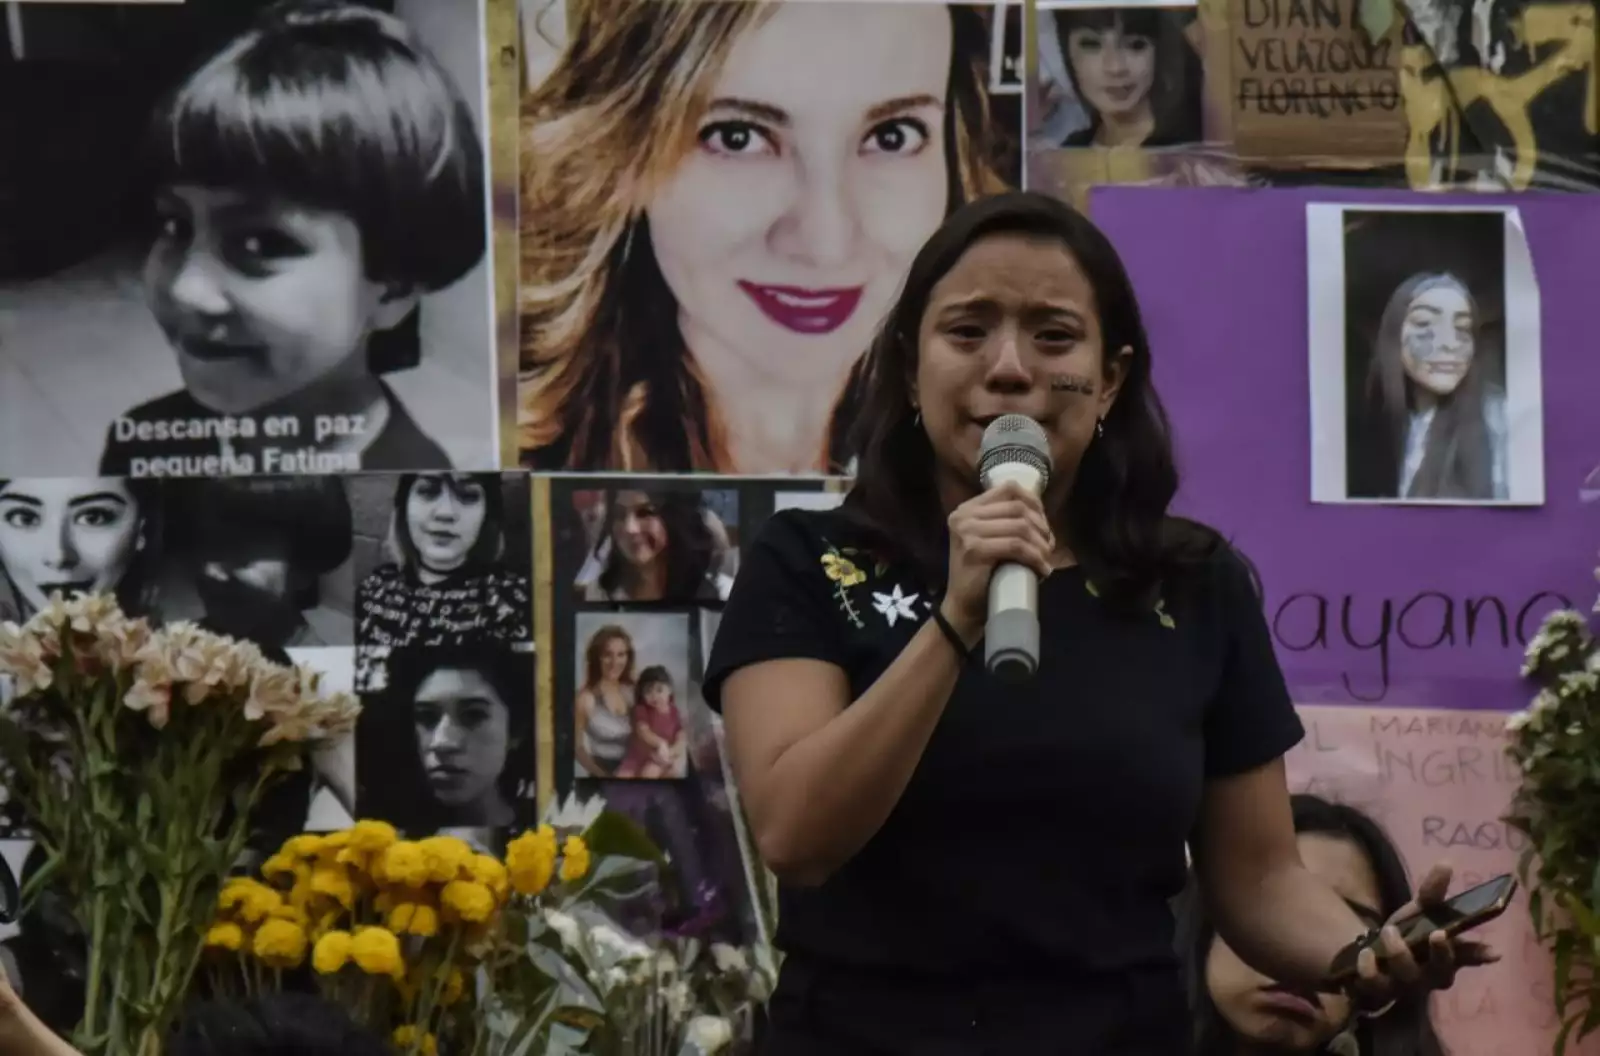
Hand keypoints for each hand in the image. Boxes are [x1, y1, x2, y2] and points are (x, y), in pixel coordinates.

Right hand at [942, 481, 1053, 641]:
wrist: (964, 606)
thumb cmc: (983, 573)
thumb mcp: (991, 538)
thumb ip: (1006, 521)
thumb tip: (1042, 513)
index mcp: (967, 508)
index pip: (1009, 488)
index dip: (1034, 502)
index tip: (1044, 523)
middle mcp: (964, 515)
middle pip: (1018, 507)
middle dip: (1041, 527)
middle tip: (1049, 547)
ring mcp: (967, 531)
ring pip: (1020, 527)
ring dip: (1041, 545)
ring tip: (1046, 559)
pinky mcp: (974, 549)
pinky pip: (1016, 546)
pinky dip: (1035, 558)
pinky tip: (1042, 570)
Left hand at [1348, 863, 1499, 1010]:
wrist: (1370, 961)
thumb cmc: (1405, 937)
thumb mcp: (1417, 913)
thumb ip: (1431, 892)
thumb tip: (1446, 862)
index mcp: (1445, 958)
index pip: (1467, 957)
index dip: (1479, 954)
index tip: (1494, 951)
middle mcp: (1430, 976)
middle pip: (1442, 972)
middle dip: (1442, 954)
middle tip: (1438, 934)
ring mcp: (1405, 986)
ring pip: (1408, 976)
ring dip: (1400, 953)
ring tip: (1389, 931)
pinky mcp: (1378, 990)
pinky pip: (1375, 984)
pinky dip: (1370, 969)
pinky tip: (1366, 954)